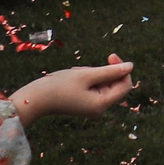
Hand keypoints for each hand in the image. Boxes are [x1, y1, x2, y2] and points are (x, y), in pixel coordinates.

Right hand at [12, 56, 132, 125]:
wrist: (33, 99)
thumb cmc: (58, 86)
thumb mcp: (86, 75)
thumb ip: (110, 71)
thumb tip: (130, 66)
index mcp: (101, 104)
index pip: (125, 85)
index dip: (123, 69)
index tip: (110, 56)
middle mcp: (98, 108)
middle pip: (114, 84)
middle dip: (103, 71)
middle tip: (83, 68)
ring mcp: (90, 106)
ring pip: (102, 83)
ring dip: (92, 73)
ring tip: (74, 74)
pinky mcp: (83, 103)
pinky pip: (92, 86)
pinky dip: (85, 78)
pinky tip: (71, 77)